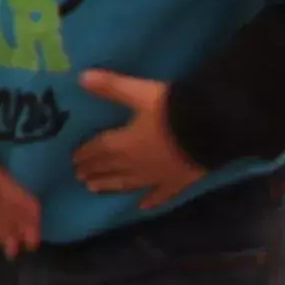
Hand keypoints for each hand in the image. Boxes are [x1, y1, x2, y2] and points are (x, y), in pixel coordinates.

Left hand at [71, 71, 204, 208]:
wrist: (211, 130)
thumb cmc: (173, 111)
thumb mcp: (140, 93)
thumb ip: (112, 86)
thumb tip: (81, 77)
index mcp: (124, 143)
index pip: (99, 149)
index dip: (85, 154)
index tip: (73, 161)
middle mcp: (136, 164)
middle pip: (110, 168)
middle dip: (94, 171)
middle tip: (80, 177)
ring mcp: (157, 176)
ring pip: (128, 183)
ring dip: (111, 186)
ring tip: (95, 190)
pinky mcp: (178, 182)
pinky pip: (161, 195)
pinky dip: (151, 200)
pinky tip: (143, 206)